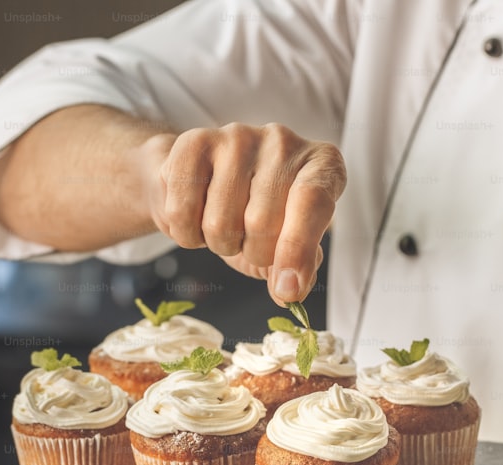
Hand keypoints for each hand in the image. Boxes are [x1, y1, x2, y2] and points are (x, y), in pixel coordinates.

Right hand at [141, 123, 345, 304]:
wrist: (202, 180)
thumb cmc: (255, 214)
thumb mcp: (289, 243)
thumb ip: (300, 267)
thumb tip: (289, 289)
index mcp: (321, 164)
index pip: (313, 202)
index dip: (298, 250)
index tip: (288, 289)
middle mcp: (283, 141)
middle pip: (262, 223)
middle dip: (252, 251)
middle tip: (249, 238)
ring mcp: (237, 137)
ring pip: (220, 223)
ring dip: (219, 244)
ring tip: (224, 224)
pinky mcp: (193, 141)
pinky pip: (182, 213)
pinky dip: (186, 235)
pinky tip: (196, 216)